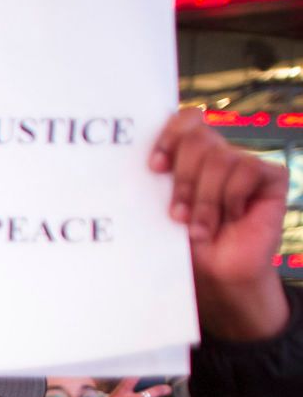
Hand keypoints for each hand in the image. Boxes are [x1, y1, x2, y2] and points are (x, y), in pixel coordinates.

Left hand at [151, 110, 288, 340]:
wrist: (215, 276)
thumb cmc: (183, 246)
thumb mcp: (160, 210)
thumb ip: (155, 181)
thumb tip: (126, 157)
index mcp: (189, 156)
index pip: (183, 120)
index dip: (169, 135)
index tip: (154, 167)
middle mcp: (218, 154)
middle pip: (197, 138)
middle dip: (183, 180)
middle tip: (176, 214)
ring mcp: (244, 163)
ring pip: (220, 158)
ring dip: (204, 200)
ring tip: (199, 229)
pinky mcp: (271, 176)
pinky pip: (247, 169)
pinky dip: (232, 199)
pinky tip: (231, 218)